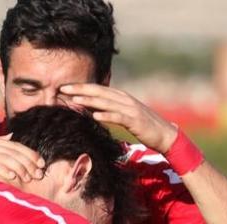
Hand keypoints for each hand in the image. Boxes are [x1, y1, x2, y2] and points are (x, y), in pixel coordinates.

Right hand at [0, 135, 44, 181]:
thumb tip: (12, 136)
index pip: (13, 145)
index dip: (29, 153)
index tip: (41, 163)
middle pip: (12, 150)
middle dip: (28, 161)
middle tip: (39, 172)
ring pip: (4, 157)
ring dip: (19, 167)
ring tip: (28, 176)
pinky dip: (3, 169)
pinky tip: (13, 176)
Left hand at [60, 84, 178, 153]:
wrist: (164, 134)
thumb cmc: (143, 126)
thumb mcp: (124, 115)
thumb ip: (110, 109)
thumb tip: (92, 109)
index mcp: (121, 97)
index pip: (98, 89)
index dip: (81, 87)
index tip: (65, 88)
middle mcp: (124, 99)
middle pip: (98, 92)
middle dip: (80, 90)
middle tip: (62, 89)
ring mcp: (130, 109)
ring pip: (106, 102)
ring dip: (89, 101)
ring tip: (74, 100)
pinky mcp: (134, 120)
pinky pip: (118, 117)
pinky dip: (106, 115)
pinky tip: (95, 116)